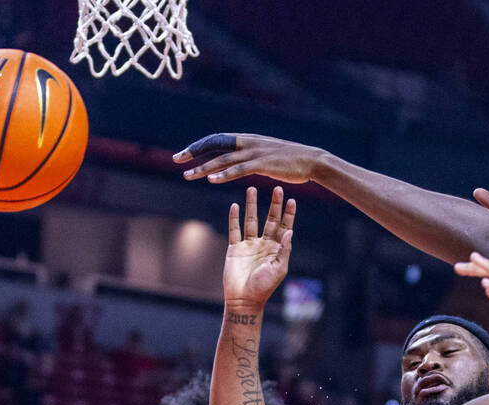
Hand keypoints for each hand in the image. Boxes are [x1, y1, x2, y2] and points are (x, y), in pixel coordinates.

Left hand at [175, 133, 326, 184]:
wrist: (312, 160)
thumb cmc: (291, 160)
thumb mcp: (267, 154)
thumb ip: (252, 155)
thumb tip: (241, 160)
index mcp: (247, 139)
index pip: (216, 140)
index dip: (198, 146)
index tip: (184, 155)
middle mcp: (247, 142)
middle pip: (214, 145)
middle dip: (193, 152)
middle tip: (176, 160)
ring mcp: (254, 152)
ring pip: (222, 159)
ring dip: (204, 168)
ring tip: (188, 175)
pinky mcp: (262, 164)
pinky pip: (239, 169)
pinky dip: (224, 174)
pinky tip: (212, 180)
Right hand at [223, 186, 295, 305]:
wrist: (244, 299)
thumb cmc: (264, 287)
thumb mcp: (278, 269)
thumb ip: (284, 250)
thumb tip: (290, 231)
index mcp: (277, 249)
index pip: (284, 227)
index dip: (288, 214)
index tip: (291, 200)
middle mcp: (264, 244)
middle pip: (270, 219)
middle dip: (274, 205)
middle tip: (277, 188)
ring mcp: (249, 245)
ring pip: (251, 220)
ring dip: (252, 205)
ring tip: (252, 189)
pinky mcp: (235, 248)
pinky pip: (234, 230)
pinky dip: (234, 218)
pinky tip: (235, 205)